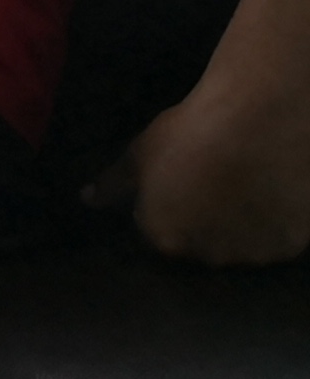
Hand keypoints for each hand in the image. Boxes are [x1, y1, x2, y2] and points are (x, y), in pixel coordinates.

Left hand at [89, 83, 309, 264]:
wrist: (258, 123)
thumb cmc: (189, 135)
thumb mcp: (139, 154)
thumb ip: (113, 184)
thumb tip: (87, 200)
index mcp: (165, 237)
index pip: (158, 232)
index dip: (166, 206)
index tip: (178, 182)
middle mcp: (207, 255)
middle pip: (201, 244)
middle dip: (202, 221)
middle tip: (213, 183)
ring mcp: (252, 254)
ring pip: (241, 245)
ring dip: (239, 225)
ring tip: (245, 185)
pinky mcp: (290, 245)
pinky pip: (278, 239)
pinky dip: (275, 223)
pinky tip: (272, 193)